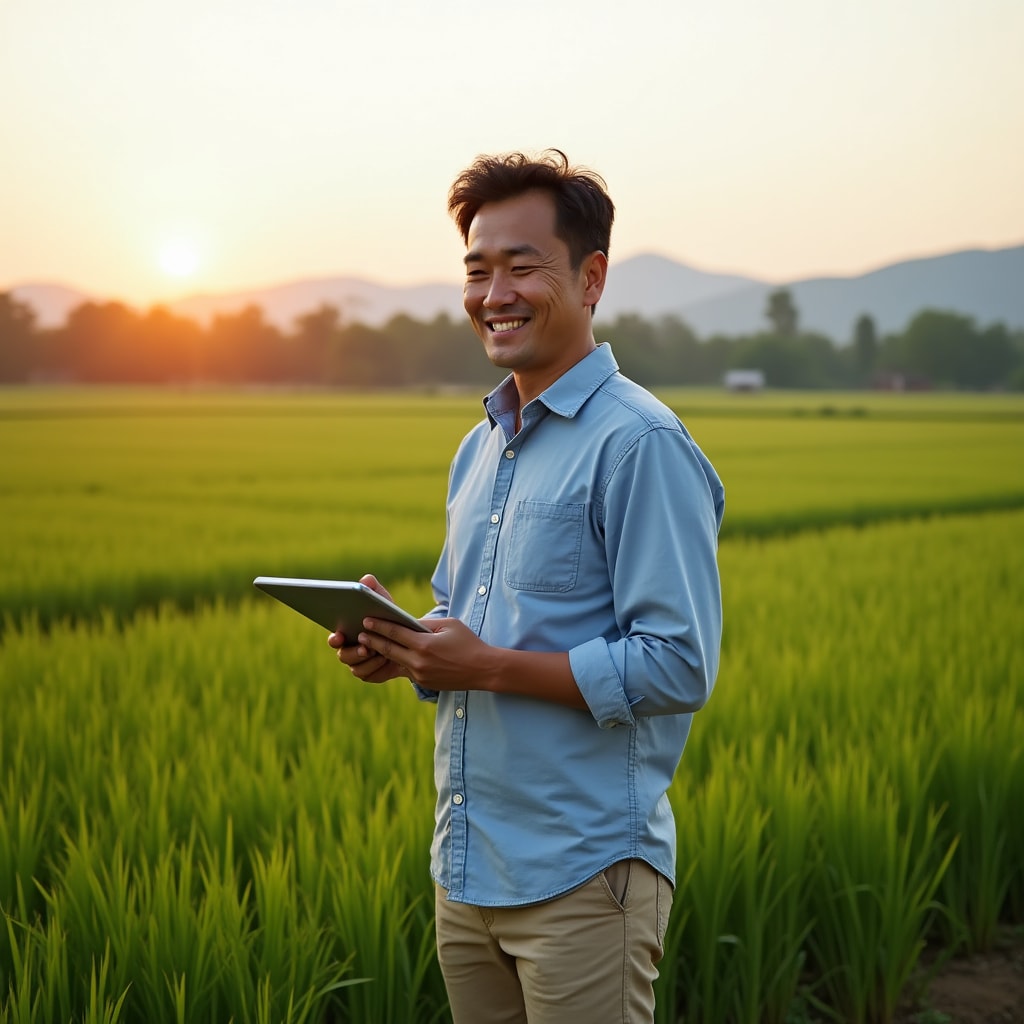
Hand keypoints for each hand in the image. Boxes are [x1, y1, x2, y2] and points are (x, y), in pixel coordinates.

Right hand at [327, 574, 407, 683]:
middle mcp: (348, 650)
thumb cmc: (388, 617)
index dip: (334, 639)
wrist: (405, 637)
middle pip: (343, 656)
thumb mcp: (383, 601)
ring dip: (368, 661)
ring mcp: (358, 664)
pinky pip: (369, 675)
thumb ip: (374, 590)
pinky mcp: (370, 673)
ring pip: (356, 668)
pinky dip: (377, 669)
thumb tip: (366, 580)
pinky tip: (387, 661)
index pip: (334, 638)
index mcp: (346, 633)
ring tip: (380, 653)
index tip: (340, 635)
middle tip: (365, 647)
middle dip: (354, 652)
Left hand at [356, 615, 494, 692]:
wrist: (483, 669)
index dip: (379, 626)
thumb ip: (426, 624)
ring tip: (368, 645)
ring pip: (395, 661)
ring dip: (381, 653)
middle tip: (359, 633)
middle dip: (373, 641)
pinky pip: (406, 670)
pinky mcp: (424, 683)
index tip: (366, 620)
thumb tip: (408, 622)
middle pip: (389, 649)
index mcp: (425, 645)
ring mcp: (420, 675)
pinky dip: (397, 661)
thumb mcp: (449, 625)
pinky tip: (390, 655)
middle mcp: (419, 662)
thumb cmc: (468, 642)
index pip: (395, 633)